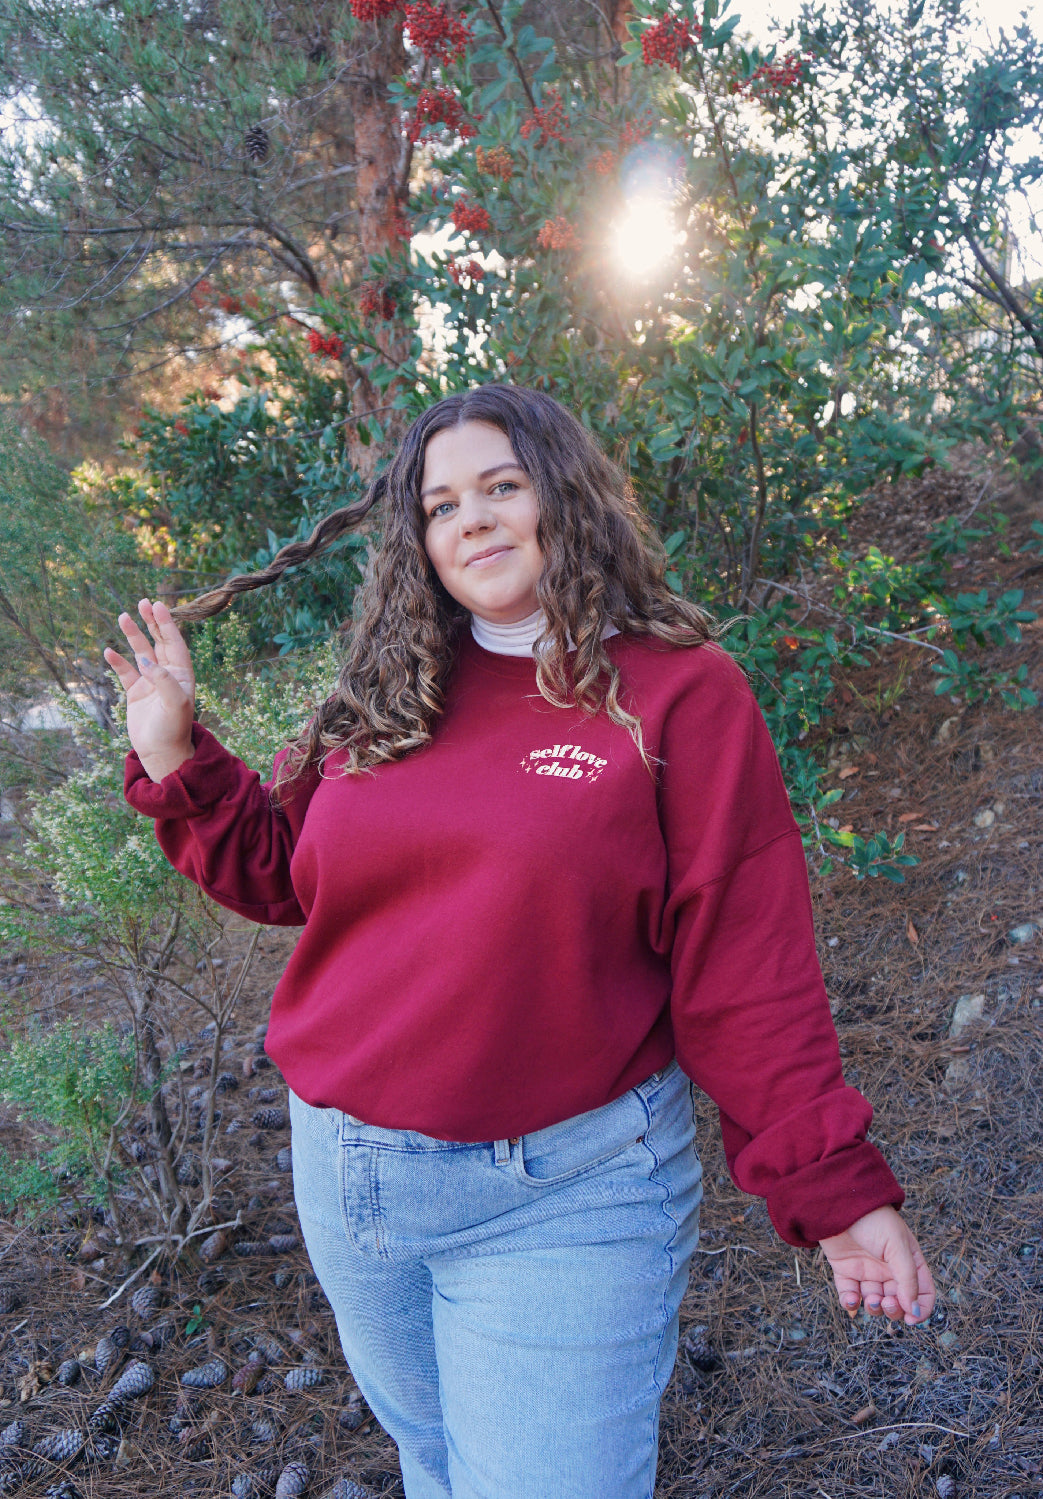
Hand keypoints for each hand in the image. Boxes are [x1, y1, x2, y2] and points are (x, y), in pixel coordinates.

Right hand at [104, 598, 195, 779]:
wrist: (161, 752)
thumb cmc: (173, 729)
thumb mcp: (175, 704)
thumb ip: (164, 681)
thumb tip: (147, 663)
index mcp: (182, 674)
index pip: (175, 643)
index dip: (167, 624)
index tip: (159, 606)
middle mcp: (167, 675)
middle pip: (158, 642)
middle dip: (151, 622)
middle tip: (143, 602)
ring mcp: (150, 682)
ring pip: (140, 653)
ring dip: (132, 636)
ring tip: (123, 617)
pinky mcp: (135, 692)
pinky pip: (125, 672)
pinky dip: (117, 661)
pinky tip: (108, 651)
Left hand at [819, 1205, 934, 1325]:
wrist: (838, 1203)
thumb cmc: (872, 1219)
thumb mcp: (896, 1245)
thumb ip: (907, 1277)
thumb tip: (914, 1310)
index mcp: (908, 1260)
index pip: (922, 1291)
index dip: (920, 1308)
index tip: (911, 1317)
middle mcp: (889, 1269)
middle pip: (898, 1302)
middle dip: (893, 1309)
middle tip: (886, 1302)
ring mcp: (867, 1271)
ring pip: (875, 1302)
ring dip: (874, 1308)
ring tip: (871, 1298)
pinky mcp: (845, 1272)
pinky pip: (850, 1296)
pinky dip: (851, 1303)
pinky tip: (852, 1300)